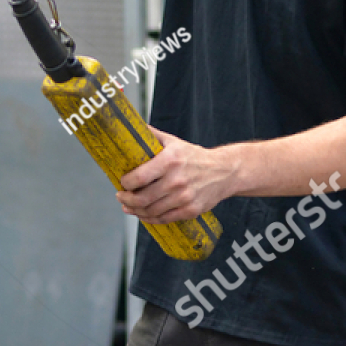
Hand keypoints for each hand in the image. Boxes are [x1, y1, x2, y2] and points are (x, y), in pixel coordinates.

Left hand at [116, 129, 238, 224]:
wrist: (224, 171)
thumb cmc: (194, 156)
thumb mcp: (173, 141)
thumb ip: (152, 135)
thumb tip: (131, 127)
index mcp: (170, 160)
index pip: (139, 177)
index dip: (125, 183)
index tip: (121, 182)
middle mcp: (177, 180)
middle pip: (142, 198)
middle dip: (126, 199)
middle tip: (121, 196)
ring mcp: (184, 197)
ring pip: (151, 211)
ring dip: (136, 211)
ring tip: (129, 206)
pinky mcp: (191, 210)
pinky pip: (164, 219)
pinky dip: (150, 219)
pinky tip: (144, 214)